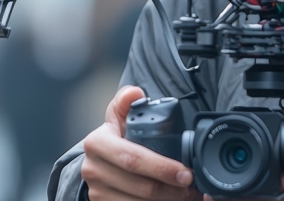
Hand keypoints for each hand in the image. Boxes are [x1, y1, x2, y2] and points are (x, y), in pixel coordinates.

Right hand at [82, 85, 200, 199]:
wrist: (96, 161)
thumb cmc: (114, 135)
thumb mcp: (117, 114)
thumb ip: (126, 100)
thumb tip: (135, 93)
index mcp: (98, 143)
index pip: (133, 158)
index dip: (161, 167)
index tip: (185, 172)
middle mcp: (93, 170)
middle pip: (140, 186)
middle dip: (171, 189)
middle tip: (190, 186)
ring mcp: (97, 192)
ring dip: (167, 200)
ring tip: (186, 194)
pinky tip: (171, 200)